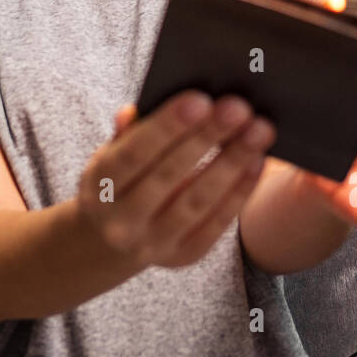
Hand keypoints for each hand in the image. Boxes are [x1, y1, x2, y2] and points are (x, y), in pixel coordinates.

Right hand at [76, 90, 276, 268]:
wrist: (108, 243)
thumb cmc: (118, 183)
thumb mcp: (110, 156)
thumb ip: (126, 133)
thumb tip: (135, 110)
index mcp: (98, 186)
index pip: (132, 154)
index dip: (166, 127)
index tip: (200, 100)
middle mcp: (121, 221)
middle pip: (168, 176)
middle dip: (207, 138)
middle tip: (239, 108)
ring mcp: (152, 244)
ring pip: (197, 201)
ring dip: (231, 163)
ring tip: (258, 132)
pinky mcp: (182, 257)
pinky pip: (215, 223)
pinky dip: (239, 191)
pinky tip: (256, 162)